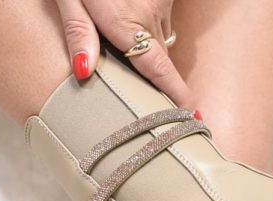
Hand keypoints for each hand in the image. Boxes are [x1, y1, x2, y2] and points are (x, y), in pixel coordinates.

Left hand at [54, 0, 193, 108]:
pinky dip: (148, 26)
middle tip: (156, 104)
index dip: (178, 95)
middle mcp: (150, 16)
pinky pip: (160, 19)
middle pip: (159, 60)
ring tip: (130, 51)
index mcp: (127, 24)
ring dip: (147, 49)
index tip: (194, 117)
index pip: (159, 70)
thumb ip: (78, 32)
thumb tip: (84, 73)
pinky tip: (130, 17)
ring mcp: (161, 2)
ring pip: (160, 39)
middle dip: (157, 79)